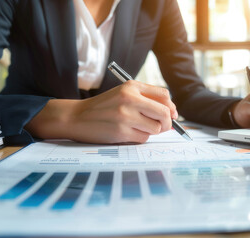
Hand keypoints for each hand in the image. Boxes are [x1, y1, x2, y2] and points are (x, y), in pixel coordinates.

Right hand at [25, 80, 177, 143]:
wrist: (77, 117)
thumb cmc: (103, 107)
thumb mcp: (122, 94)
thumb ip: (146, 100)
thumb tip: (172, 115)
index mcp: (131, 86)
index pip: (163, 95)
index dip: (171, 107)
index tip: (171, 114)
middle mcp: (130, 98)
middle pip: (164, 112)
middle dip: (168, 122)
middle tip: (163, 127)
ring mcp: (125, 116)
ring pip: (156, 128)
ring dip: (152, 131)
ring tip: (139, 128)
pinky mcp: (121, 131)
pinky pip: (143, 138)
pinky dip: (140, 137)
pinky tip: (129, 133)